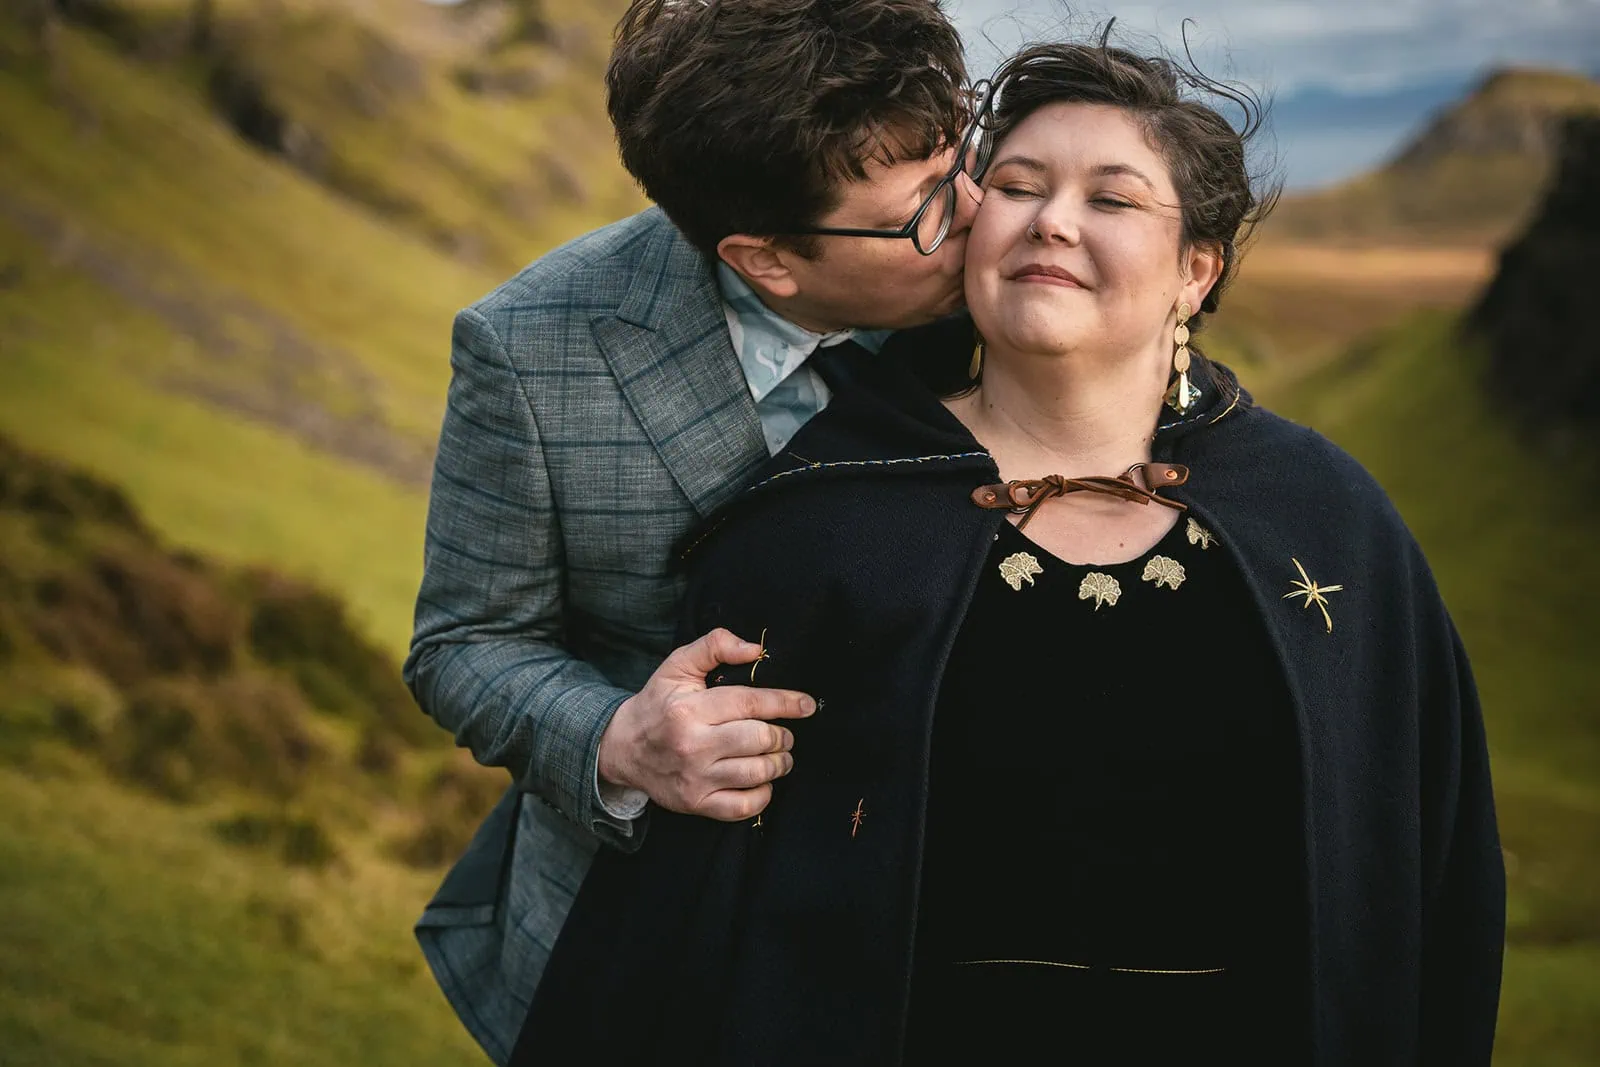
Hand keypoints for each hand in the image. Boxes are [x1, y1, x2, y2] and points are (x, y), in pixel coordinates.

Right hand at [598, 628, 815, 820]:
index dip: (785, 703)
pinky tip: (763, 781)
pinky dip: (763, 795)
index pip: (750, 703)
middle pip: (759, 739)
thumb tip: (755, 651)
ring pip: (757, 772)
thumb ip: (715, 646)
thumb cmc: (658, 703)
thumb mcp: (678, 665)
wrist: (623, 748)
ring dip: (779, 763)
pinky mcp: (696, 803)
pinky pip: (743, 806)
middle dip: (782, 735)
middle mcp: (692, 745)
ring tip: (780, 754)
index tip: (806, 704)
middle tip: (784, 734)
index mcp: (689, 709)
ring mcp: (695, 778)